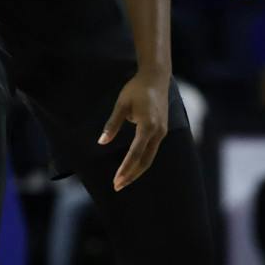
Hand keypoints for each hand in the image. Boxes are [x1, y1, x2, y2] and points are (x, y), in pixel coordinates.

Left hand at [100, 70, 169, 192]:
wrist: (156, 77)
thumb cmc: (136, 89)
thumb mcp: (121, 105)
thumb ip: (112, 124)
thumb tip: (102, 142)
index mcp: (148, 126)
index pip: (135, 153)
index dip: (125, 168)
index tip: (116, 181)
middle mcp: (158, 132)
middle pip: (145, 161)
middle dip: (131, 175)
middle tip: (117, 186)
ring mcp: (162, 132)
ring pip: (150, 158)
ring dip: (137, 170)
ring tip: (123, 180)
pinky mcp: (162, 130)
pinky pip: (152, 151)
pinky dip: (142, 161)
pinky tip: (133, 166)